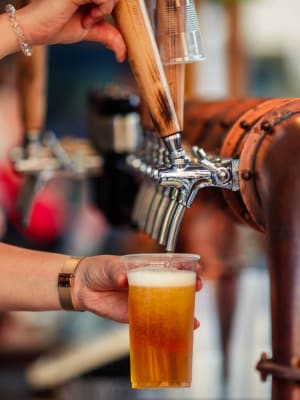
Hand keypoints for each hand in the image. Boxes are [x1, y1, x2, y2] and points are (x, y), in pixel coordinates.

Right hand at [19, 0, 125, 61]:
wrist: (35, 30)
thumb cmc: (56, 27)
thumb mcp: (89, 31)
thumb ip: (107, 35)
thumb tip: (123, 51)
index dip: (112, 8)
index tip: (99, 20)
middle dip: (111, 9)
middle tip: (93, 20)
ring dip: (106, 10)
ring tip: (88, 20)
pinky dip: (102, 10)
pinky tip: (87, 19)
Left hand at [74, 255, 202, 326]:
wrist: (83, 287)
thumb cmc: (99, 269)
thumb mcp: (111, 266)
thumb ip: (119, 272)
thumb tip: (125, 279)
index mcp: (146, 267)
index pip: (170, 266)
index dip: (185, 268)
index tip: (197, 268)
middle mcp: (149, 283)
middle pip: (174, 286)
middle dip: (189, 288)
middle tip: (197, 288)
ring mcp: (144, 299)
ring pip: (168, 306)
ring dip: (183, 312)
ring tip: (194, 319)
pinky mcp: (136, 315)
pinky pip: (153, 321)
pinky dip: (165, 327)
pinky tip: (177, 332)